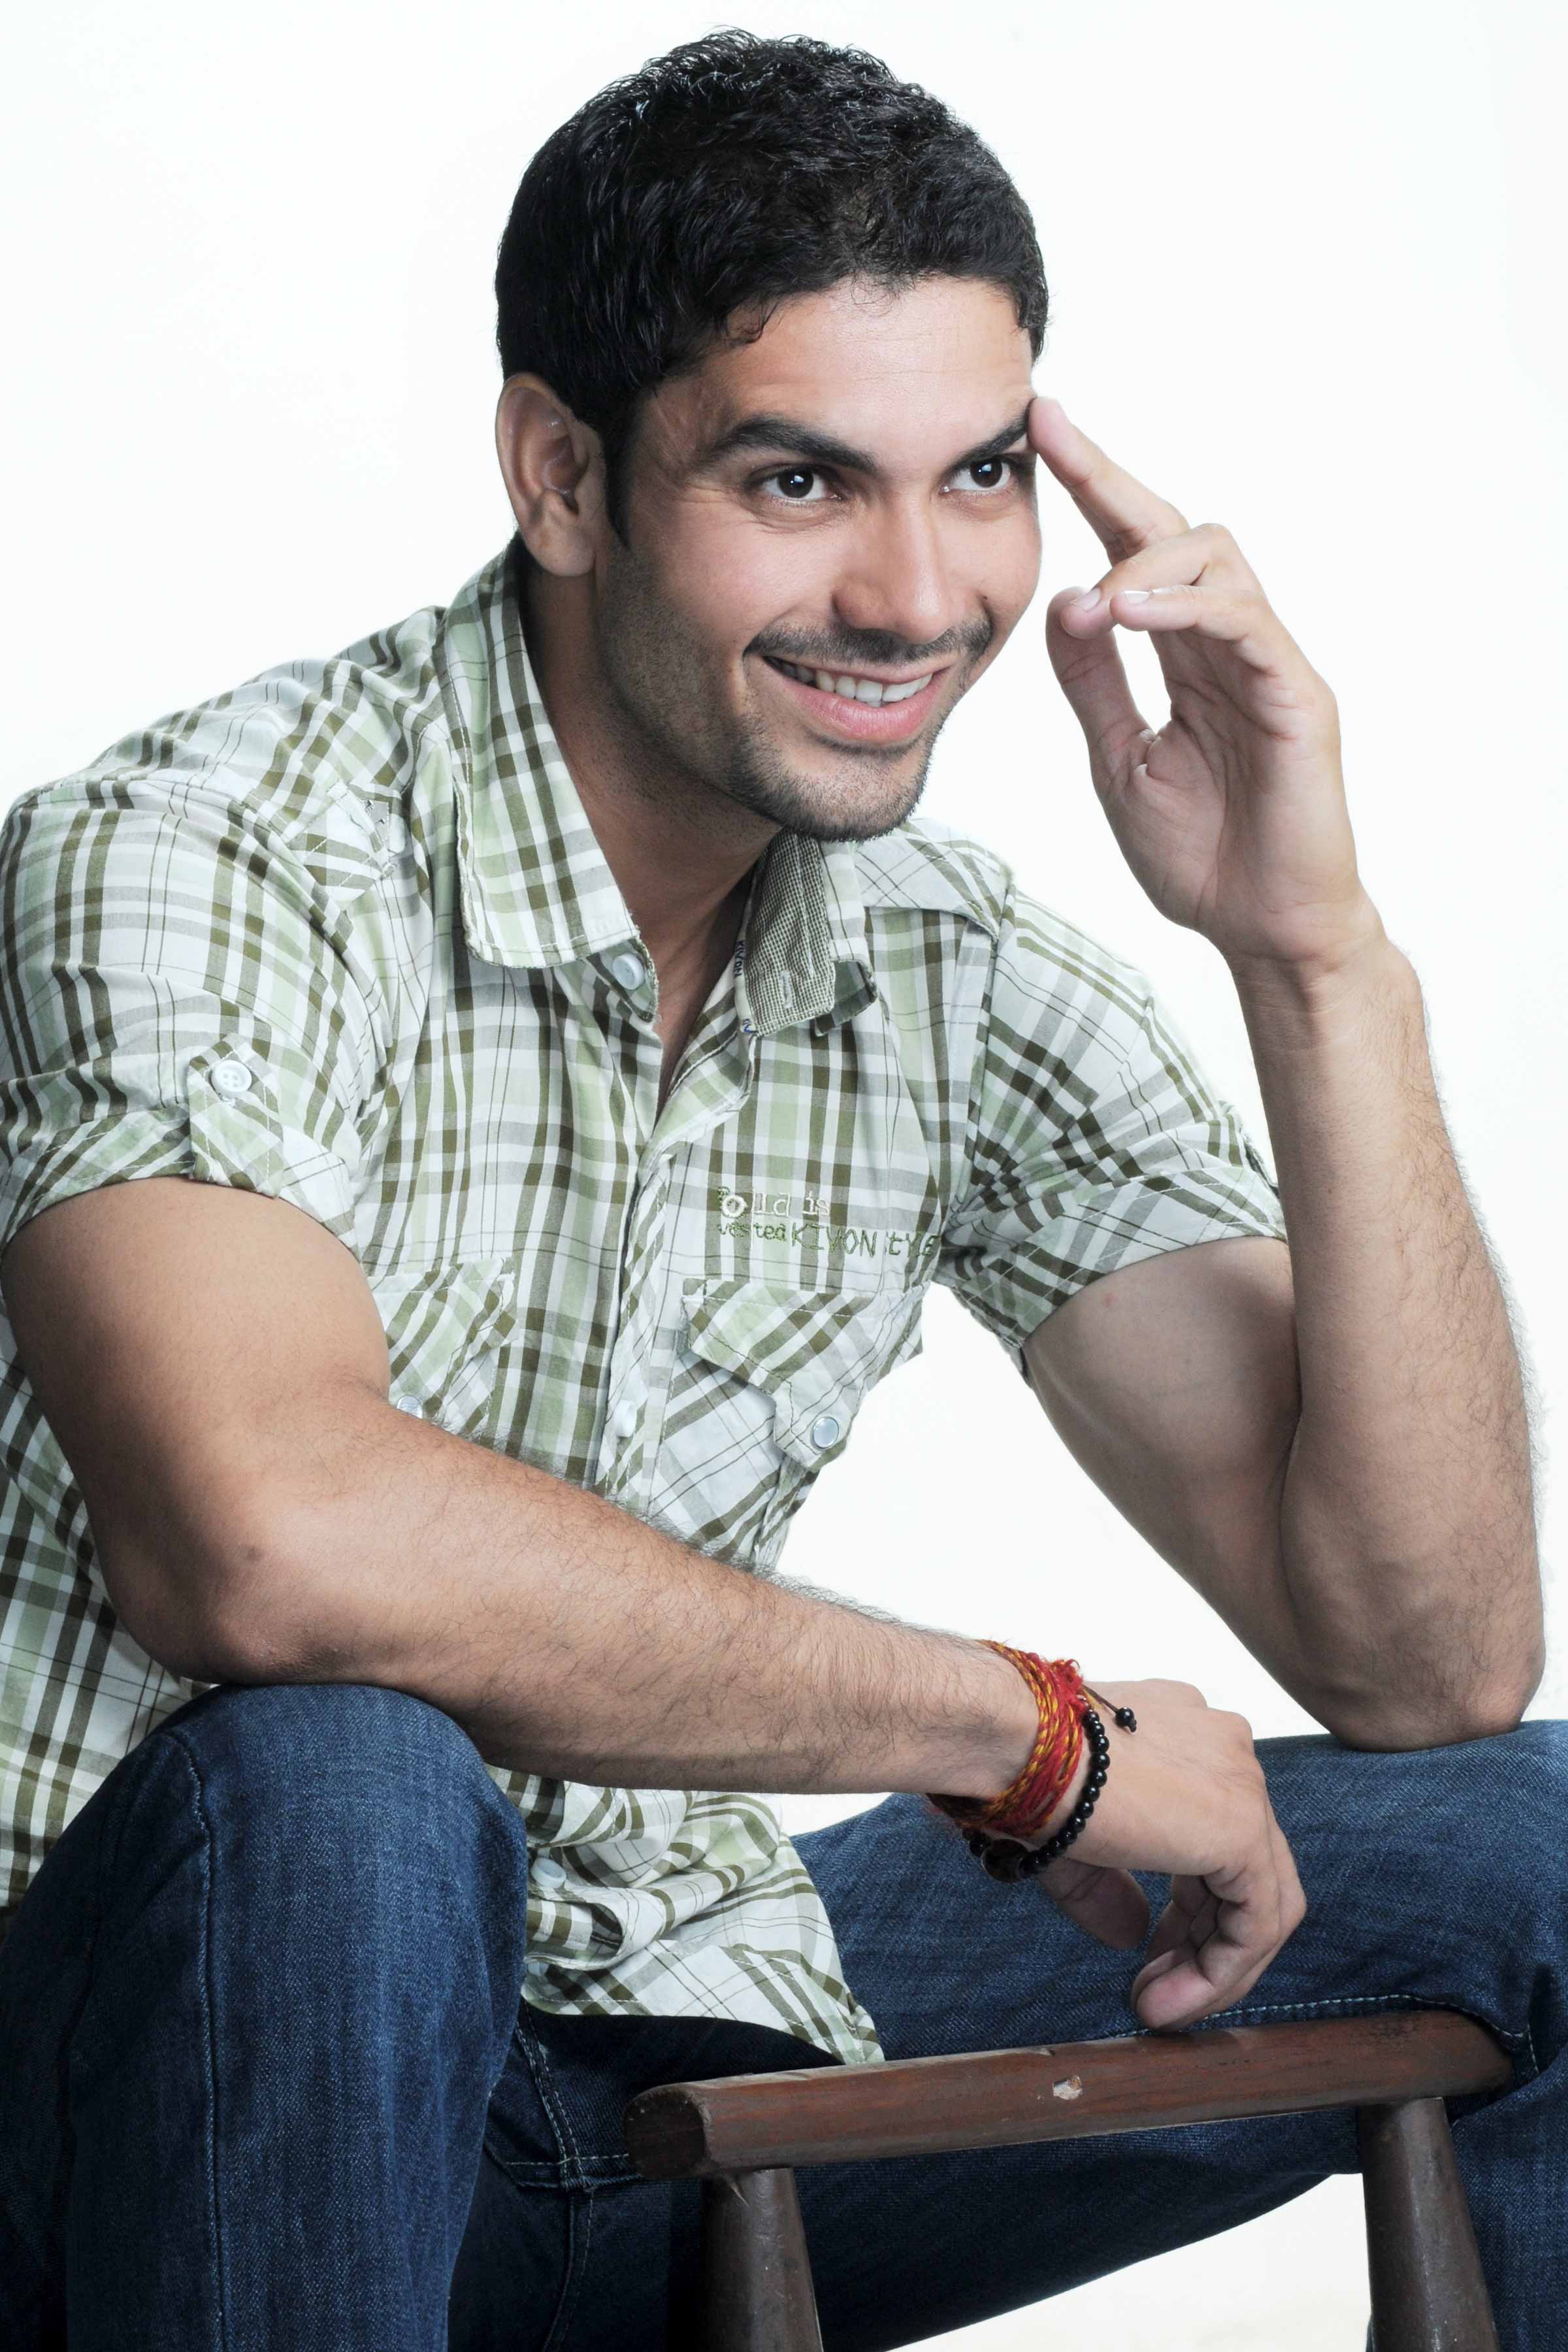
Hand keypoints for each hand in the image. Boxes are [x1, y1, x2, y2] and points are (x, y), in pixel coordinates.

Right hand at [1022, 1676, 1307, 2032]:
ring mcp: (1241, 1783)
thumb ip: (1110, 1886)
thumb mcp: (1073, 1838)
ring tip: (1157, 2008)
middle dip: (1201, 1941)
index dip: (1187, 1908)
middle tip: (1154, 1989)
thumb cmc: (1022, 1770)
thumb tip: (1132, 1936)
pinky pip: (1258, 1920)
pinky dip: (1221, 1970)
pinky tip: (1173, 2001)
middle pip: (1243, 1868)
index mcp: (1187, 1735)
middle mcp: (1225, 1749)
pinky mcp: (1242, 1827)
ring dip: (1212, 1967)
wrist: (1011, 1741)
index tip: (1148, 1953)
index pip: (1214, 1835)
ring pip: (1263, 1898)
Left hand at [1029, 394, 1382, 981]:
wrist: (1261, 929)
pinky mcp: (1297, 694)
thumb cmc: (1202, 856)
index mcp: (1184, 657)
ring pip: (1216, 557)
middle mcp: (1229, 644)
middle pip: (1177, 528)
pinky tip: (1129, 613)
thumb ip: (1092, 683)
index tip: (1036, 435)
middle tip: (1050, 428)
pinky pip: (1244, 620)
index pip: (1135, 553)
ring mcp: (1268, 663)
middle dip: (1110, 475)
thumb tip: (1062, 603)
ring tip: (1095, 598)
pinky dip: (1184, 606)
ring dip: (1143, 560)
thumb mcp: (1116, 759)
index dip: (1091, 490)